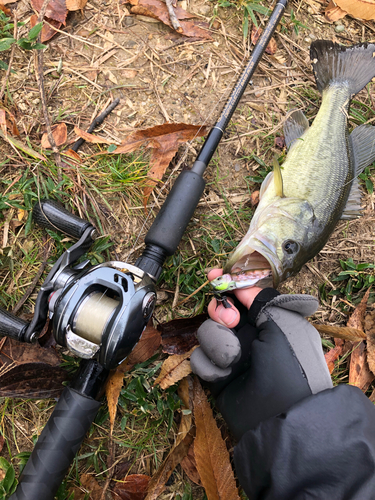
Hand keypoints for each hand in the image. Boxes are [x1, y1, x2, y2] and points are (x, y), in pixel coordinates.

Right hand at [191, 271, 331, 439]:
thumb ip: (264, 301)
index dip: (227, 284)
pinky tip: (223, 374)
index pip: (243, 296)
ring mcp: (231, 355)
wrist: (279, 417)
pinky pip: (200, 358)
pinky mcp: (217, 374)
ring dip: (217, 343)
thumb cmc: (289, 367)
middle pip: (219, 310)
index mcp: (267, 321)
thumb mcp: (285, 325)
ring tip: (232, 359)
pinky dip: (210, 365)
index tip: (214, 275)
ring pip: (207, 333)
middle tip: (230, 320)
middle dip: (219, 312)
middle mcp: (248, 336)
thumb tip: (243, 288)